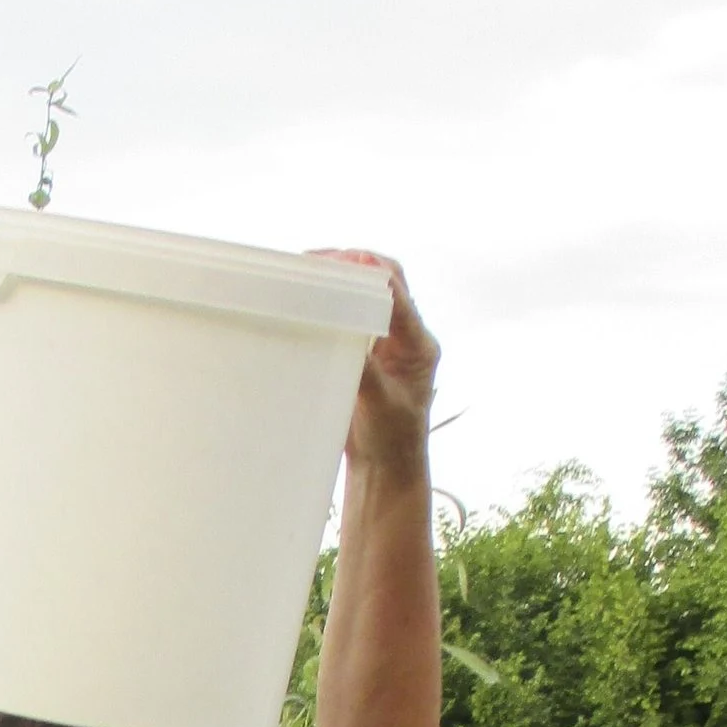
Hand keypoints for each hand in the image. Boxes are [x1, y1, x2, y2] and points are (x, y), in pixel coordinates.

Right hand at [308, 249, 439, 473]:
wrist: (386, 467)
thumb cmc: (392, 441)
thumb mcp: (380, 404)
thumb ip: (367, 369)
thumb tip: (346, 333)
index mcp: (418, 344)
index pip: (398, 292)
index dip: (370, 272)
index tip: (340, 261)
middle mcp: (405, 337)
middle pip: (384, 283)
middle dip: (353, 264)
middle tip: (315, 260)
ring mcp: (386, 344)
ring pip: (367, 296)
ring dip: (341, 281)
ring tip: (308, 273)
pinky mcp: (367, 355)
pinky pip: (352, 318)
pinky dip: (333, 306)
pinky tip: (310, 303)